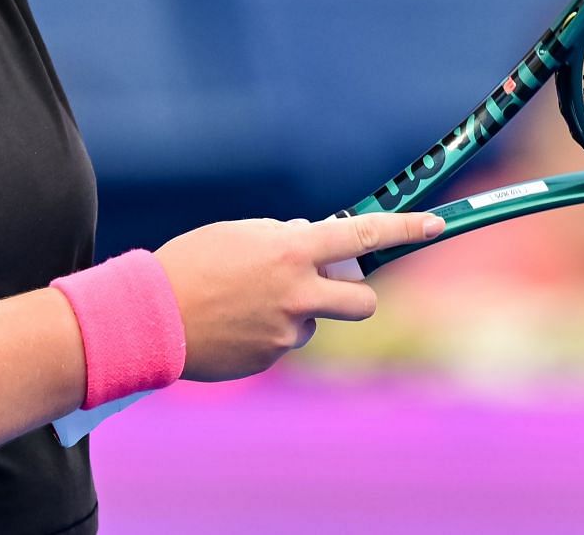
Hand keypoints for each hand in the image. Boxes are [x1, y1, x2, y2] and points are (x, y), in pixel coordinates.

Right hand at [154, 212, 440, 381]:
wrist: (149, 316)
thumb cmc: (193, 263)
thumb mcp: (242, 234)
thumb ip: (286, 239)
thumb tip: (316, 245)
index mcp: (291, 251)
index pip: (361, 236)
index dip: (404, 228)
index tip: (434, 224)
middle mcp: (298, 294)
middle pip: (361, 302)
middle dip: (354, 295)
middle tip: (327, 285)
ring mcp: (286, 333)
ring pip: (313, 321)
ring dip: (294, 311)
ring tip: (244, 302)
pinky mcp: (270, 360)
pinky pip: (283, 342)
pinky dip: (266, 332)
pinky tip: (232, 323)